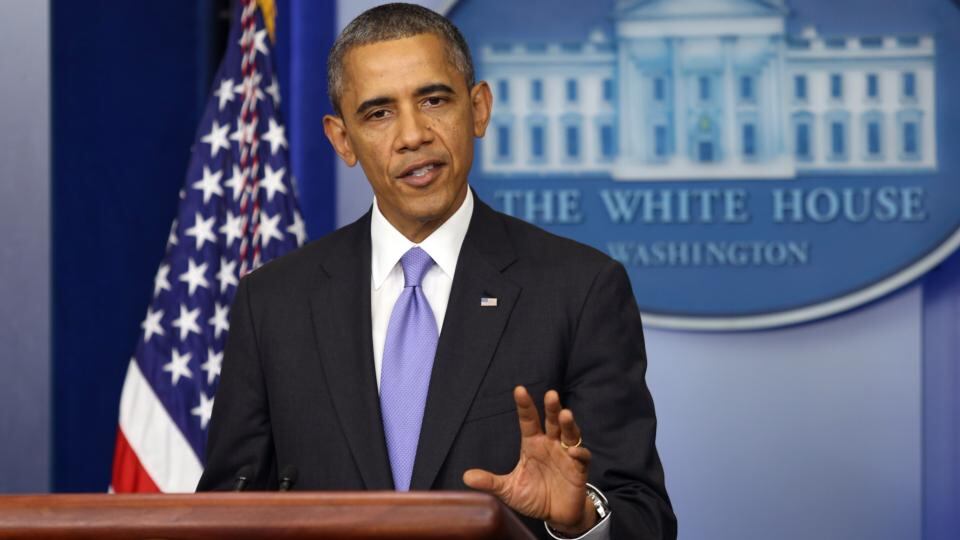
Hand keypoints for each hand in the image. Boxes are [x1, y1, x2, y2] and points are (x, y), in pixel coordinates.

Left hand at [463, 387, 597, 535]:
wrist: (556, 515)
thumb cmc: (534, 497)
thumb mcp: (509, 490)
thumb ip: (491, 482)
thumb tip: (466, 477)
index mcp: (533, 445)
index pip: (528, 420)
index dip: (525, 406)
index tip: (519, 389)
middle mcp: (551, 445)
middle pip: (552, 421)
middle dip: (552, 408)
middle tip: (550, 395)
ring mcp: (566, 455)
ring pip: (570, 434)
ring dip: (569, 424)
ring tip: (565, 415)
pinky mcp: (579, 469)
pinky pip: (582, 457)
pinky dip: (579, 453)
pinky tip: (573, 452)